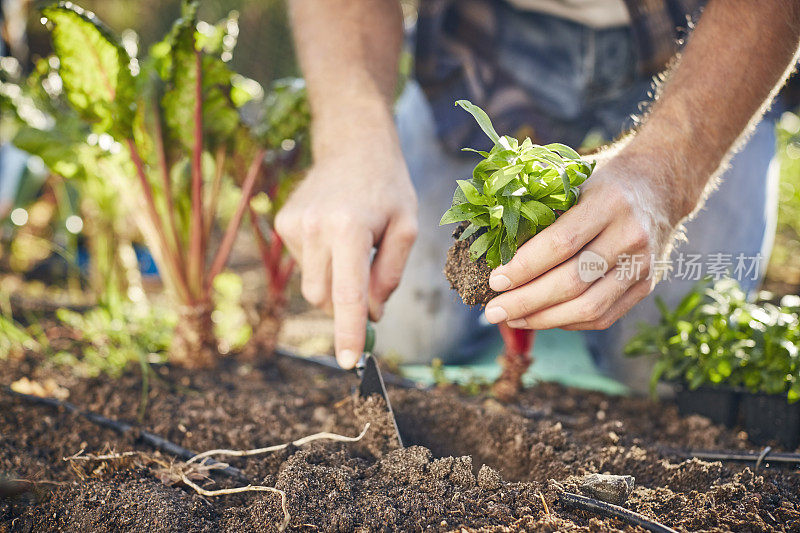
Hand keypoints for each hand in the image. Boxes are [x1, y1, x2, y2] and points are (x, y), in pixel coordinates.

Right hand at [275, 126, 416, 367]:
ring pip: (313, 285)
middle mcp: (314, 226)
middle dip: (346, 304)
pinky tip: (334, 232)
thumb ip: (389, 276)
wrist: (354, 145)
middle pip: (325, 297)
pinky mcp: (282, 222)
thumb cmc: (387, 188)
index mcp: (349, 228)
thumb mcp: (406, 228)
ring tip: (354, 243)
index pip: (348, 294)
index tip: (350, 362)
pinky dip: (322, 261)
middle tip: (370, 284)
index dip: (349, 332)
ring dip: (335, 280)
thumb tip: (371, 315)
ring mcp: (293, 224)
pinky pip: (303, 265)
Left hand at [483, 153, 678, 330]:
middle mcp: (630, 235)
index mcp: (609, 202)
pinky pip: (603, 316)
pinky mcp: (646, 285)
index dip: (525, 267)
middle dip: (526, 301)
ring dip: (543, 319)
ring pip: (589, 307)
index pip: (561, 243)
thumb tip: (492, 240)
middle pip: (573, 282)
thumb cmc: (602, 180)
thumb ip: (540, 204)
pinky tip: (540, 318)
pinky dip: (567, 322)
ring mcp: (641, 264)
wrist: (662, 183)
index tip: (494, 280)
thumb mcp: (574, 178)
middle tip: (492, 309)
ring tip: (510, 317)